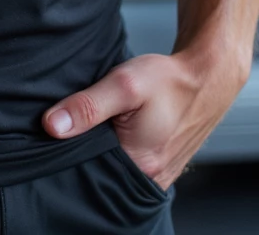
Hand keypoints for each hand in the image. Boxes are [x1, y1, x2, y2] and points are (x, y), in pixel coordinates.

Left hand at [42, 50, 245, 189]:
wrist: (206, 78)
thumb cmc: (169, 81)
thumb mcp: (124, 85)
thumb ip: (87, 106)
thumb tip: (52, 125)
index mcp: (139, 168)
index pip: (88, 173)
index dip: (70, 153)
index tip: (60, 133)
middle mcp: (149, 180)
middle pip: (101, 174)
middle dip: (86, 153)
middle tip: (83, 126)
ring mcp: (157, 177)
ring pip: (115, 171)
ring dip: (103, 152)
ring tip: (101, 127)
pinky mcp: (161, 168)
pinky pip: (130, 168)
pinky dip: (118, 153)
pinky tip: (115, 134)